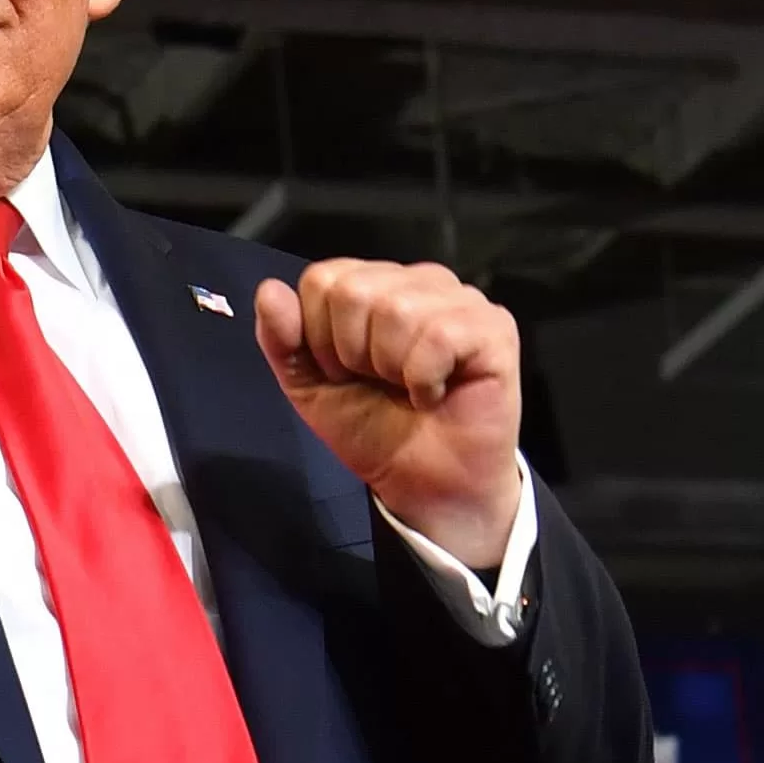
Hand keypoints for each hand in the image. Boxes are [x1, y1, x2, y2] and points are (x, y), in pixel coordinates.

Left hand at [254, 259, 522, 568]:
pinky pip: (439, 334)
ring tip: (406, 387)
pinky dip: (424, 377)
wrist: (423, 483)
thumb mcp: (309, 386)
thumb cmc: (374, 429)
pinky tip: (433, 394)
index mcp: (373, 285)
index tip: (343, 372)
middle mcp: (417, 282)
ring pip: (395, 310)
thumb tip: (269, 290)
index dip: (319, 336)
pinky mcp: (494, 328)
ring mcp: (459, 300)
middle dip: (351, 353)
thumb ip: (282, 339)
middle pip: (353, 291)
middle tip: (378, 382)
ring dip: (390, 367)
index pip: (322, 279)